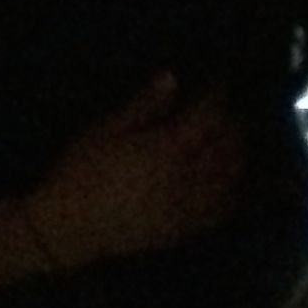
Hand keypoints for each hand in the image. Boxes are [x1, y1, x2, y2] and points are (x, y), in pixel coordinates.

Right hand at [25, 75, 239, 270]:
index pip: (207, 116)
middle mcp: (186, 177)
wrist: (69, 228)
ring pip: (229, 177)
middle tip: (231, 109)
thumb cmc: (81, 172)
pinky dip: (232, 193)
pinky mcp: (183, 230)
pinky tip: (231, 183)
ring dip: (237, 155)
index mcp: (167, 148)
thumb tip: (172, 78)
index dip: (218, 97)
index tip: (220, 85)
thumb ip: (144, 105)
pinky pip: (220, 211)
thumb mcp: (106, 130)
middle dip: (233, 124)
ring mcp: (187, 206)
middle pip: (225, 145)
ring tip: (235, 140)